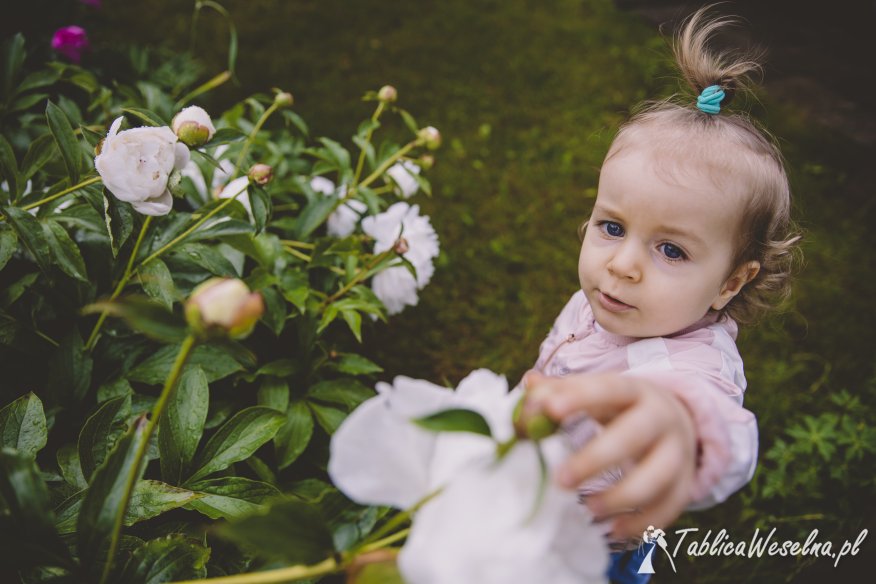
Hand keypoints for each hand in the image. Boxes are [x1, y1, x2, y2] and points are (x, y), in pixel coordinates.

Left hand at [523, 371, 697, 539]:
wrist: (675, 420)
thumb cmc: (618, 408)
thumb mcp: (596, 393)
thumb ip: (561, 391)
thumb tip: (530, 387)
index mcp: (634, 390)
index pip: (609, 389)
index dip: (580, 397)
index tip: (550, 410)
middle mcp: (661, 418)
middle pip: (633, 435)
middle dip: (596, 458)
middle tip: (561, 480)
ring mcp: (678, 452)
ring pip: (657, 476)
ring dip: (621, 496)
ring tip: (589, 508)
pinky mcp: (685, 483)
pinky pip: (670, 507)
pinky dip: (643, 523)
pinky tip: (614, 531)